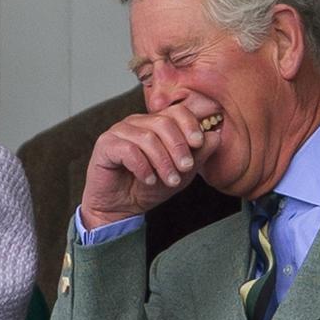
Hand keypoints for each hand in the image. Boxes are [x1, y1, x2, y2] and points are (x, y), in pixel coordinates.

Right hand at [79, 103, 221, 228]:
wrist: (121, 208)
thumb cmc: (148, 188)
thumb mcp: (181, 173)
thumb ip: (198, 155)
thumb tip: (215, 136)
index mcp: (155, 124)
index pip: (176, 111)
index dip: (190, 124)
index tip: (199, 143)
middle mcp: (136, 123)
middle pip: (163, 122)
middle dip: (178, 147)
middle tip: (186, 168)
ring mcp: (119, 132)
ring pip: (147, 137)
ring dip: (163, 161)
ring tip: (170, 180)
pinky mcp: (105, 145)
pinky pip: (128, 150)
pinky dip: (142, 166)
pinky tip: (149, 179)